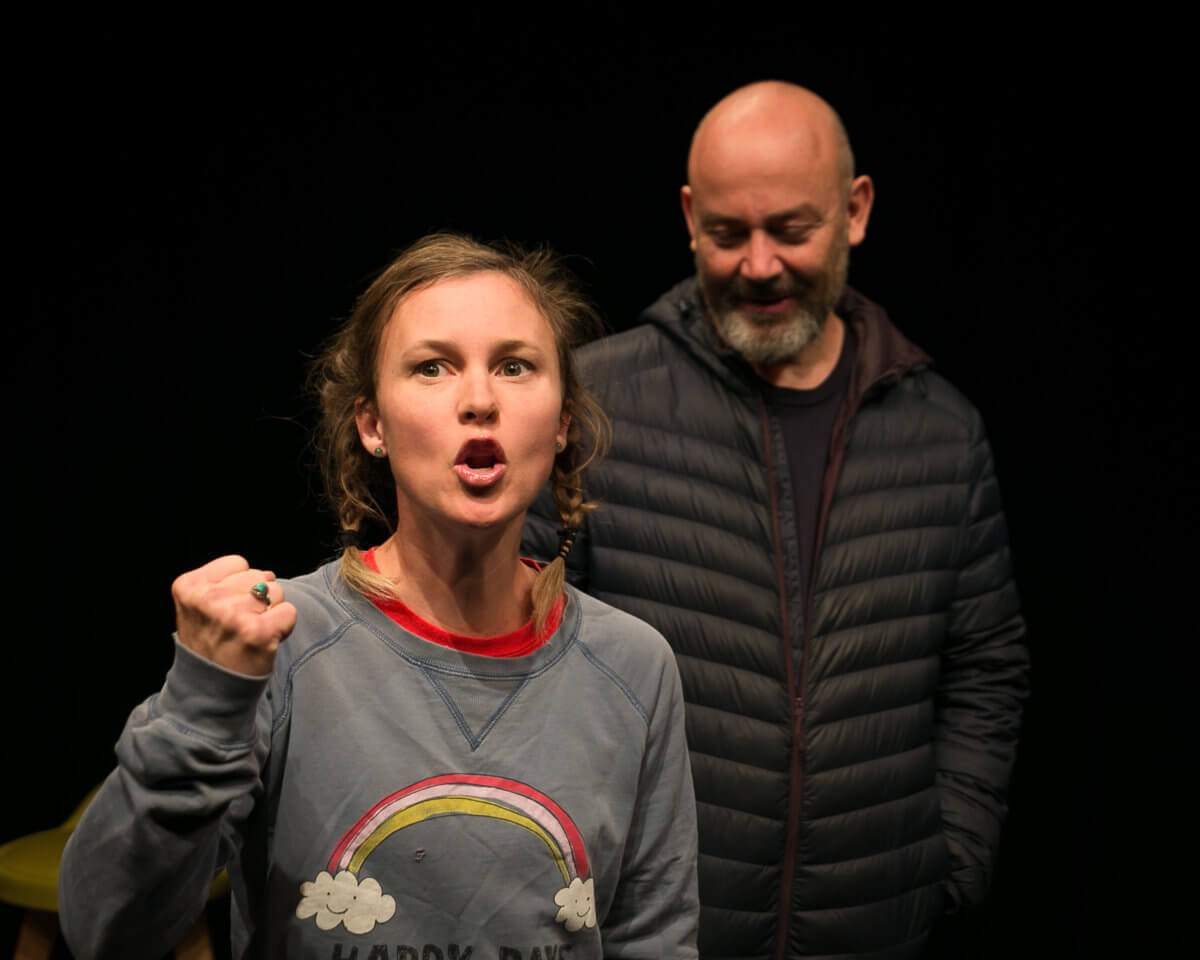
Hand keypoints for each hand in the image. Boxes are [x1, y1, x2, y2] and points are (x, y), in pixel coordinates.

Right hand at [171, 555, 297, 675]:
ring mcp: (232, 615)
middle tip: (239, 626)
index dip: (239, 586)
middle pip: (258, 576)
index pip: (238, 563)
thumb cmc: (210, 645)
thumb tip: (269, 574)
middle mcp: (208, 598)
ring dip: (271, 612)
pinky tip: (264, 640)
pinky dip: (284, 626)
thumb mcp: (199, 607)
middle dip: (257, 598)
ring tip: (250, 633)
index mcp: (189, 586)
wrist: (209, 691)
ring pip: (276, 591)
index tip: (227, 610)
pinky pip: (289, 612)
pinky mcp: (258, 632)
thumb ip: (226, 583)